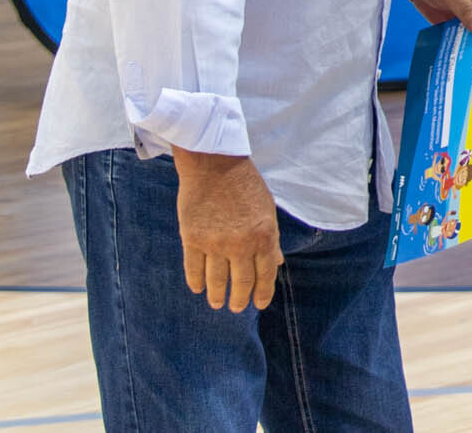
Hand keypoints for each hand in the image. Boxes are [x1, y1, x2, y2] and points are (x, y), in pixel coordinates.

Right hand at [174, 150, 282, 312]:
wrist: (214, 163)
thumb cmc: (245, 184)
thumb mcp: (267, 209)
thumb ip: (271, 238)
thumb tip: (278, 263)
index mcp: (264, 235)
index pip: (266, 274)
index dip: (263, 293)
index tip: (258, 304)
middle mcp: (241, 243)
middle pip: (241, 282)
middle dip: (240, 300)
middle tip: (237, 308)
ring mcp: (215, 242)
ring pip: (216, 280)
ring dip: (217, 295)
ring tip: (217, 303)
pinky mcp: (193, 238)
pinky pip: (194, 268)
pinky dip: (196, 281)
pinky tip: (198, 288)